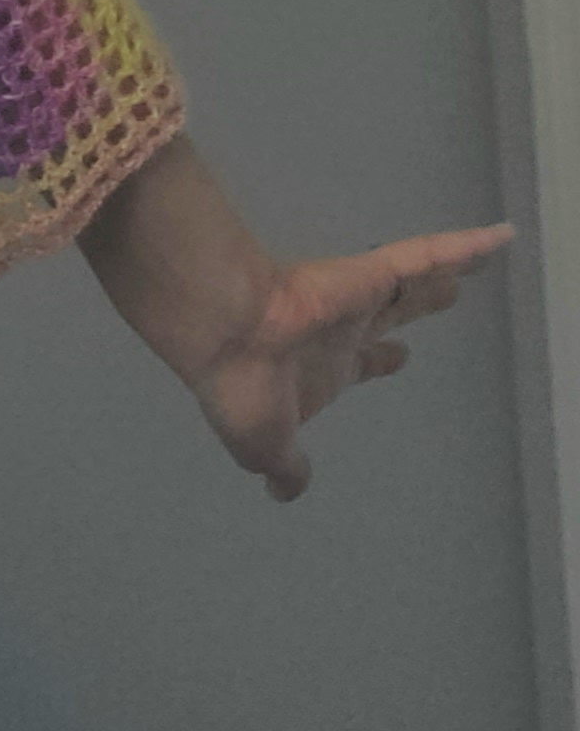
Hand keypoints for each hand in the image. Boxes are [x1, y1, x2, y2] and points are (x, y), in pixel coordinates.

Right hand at [179, 224, 512, 500]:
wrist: (228, 333)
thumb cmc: (244, 387)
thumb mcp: (263, 446)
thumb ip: (286, 467)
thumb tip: (284, 492)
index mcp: (321, 369)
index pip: (359, 362)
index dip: (381, 361)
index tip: (400, 356)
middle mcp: (341, 329)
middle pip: (390, 316)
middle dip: (415, 308)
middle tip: (447, 296)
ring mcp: (356, 298)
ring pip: (413, 282)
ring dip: (445, 273)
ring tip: (482, 257)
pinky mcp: (367, 274)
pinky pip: (425, 256)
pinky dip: (464, 247)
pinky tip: (502, 239)